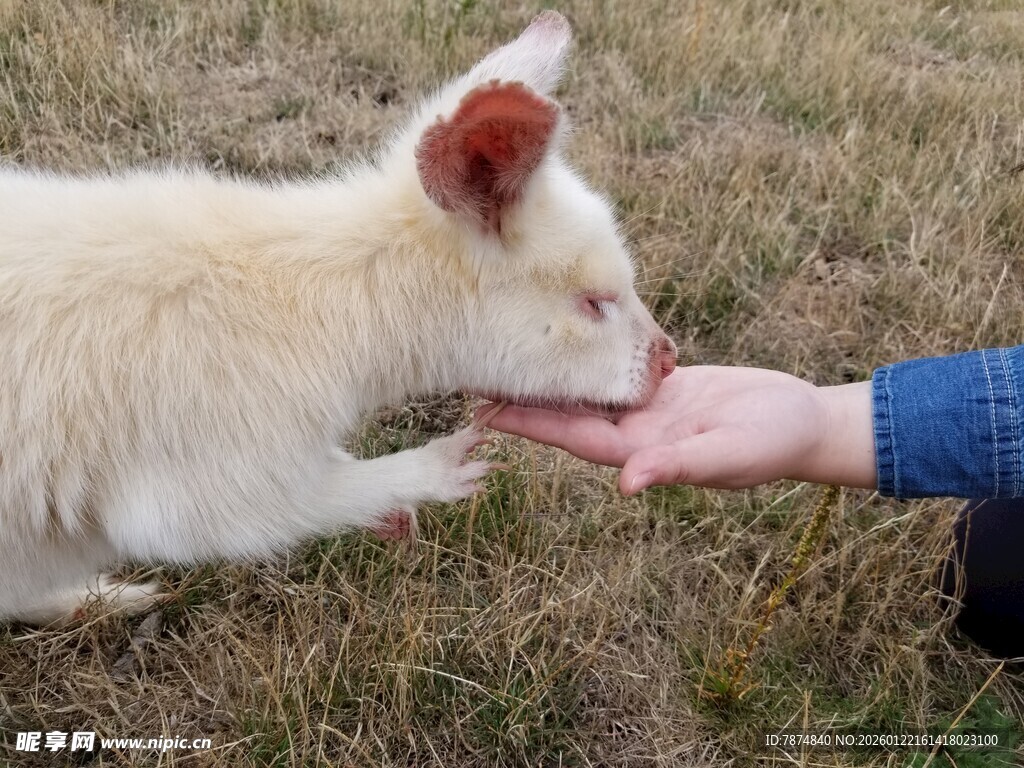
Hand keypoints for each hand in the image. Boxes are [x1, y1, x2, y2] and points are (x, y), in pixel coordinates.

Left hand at [477, 366, 875, 494]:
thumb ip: (679, 467)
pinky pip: (618, 370)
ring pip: (589, 389)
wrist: (803, 422)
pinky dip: (592, 356)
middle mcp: (636, 432)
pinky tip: (568, 337)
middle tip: (476, 373)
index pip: (574, 437)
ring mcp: (649, 409)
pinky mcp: (665, 387)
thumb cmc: (772, 444)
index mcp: (643, 451)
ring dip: (551, 375)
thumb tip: (626, 486)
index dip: (530, 426)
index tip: (484, 412)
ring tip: (509, 351)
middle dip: (526, 398)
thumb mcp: (728, 456)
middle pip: (570, 413)